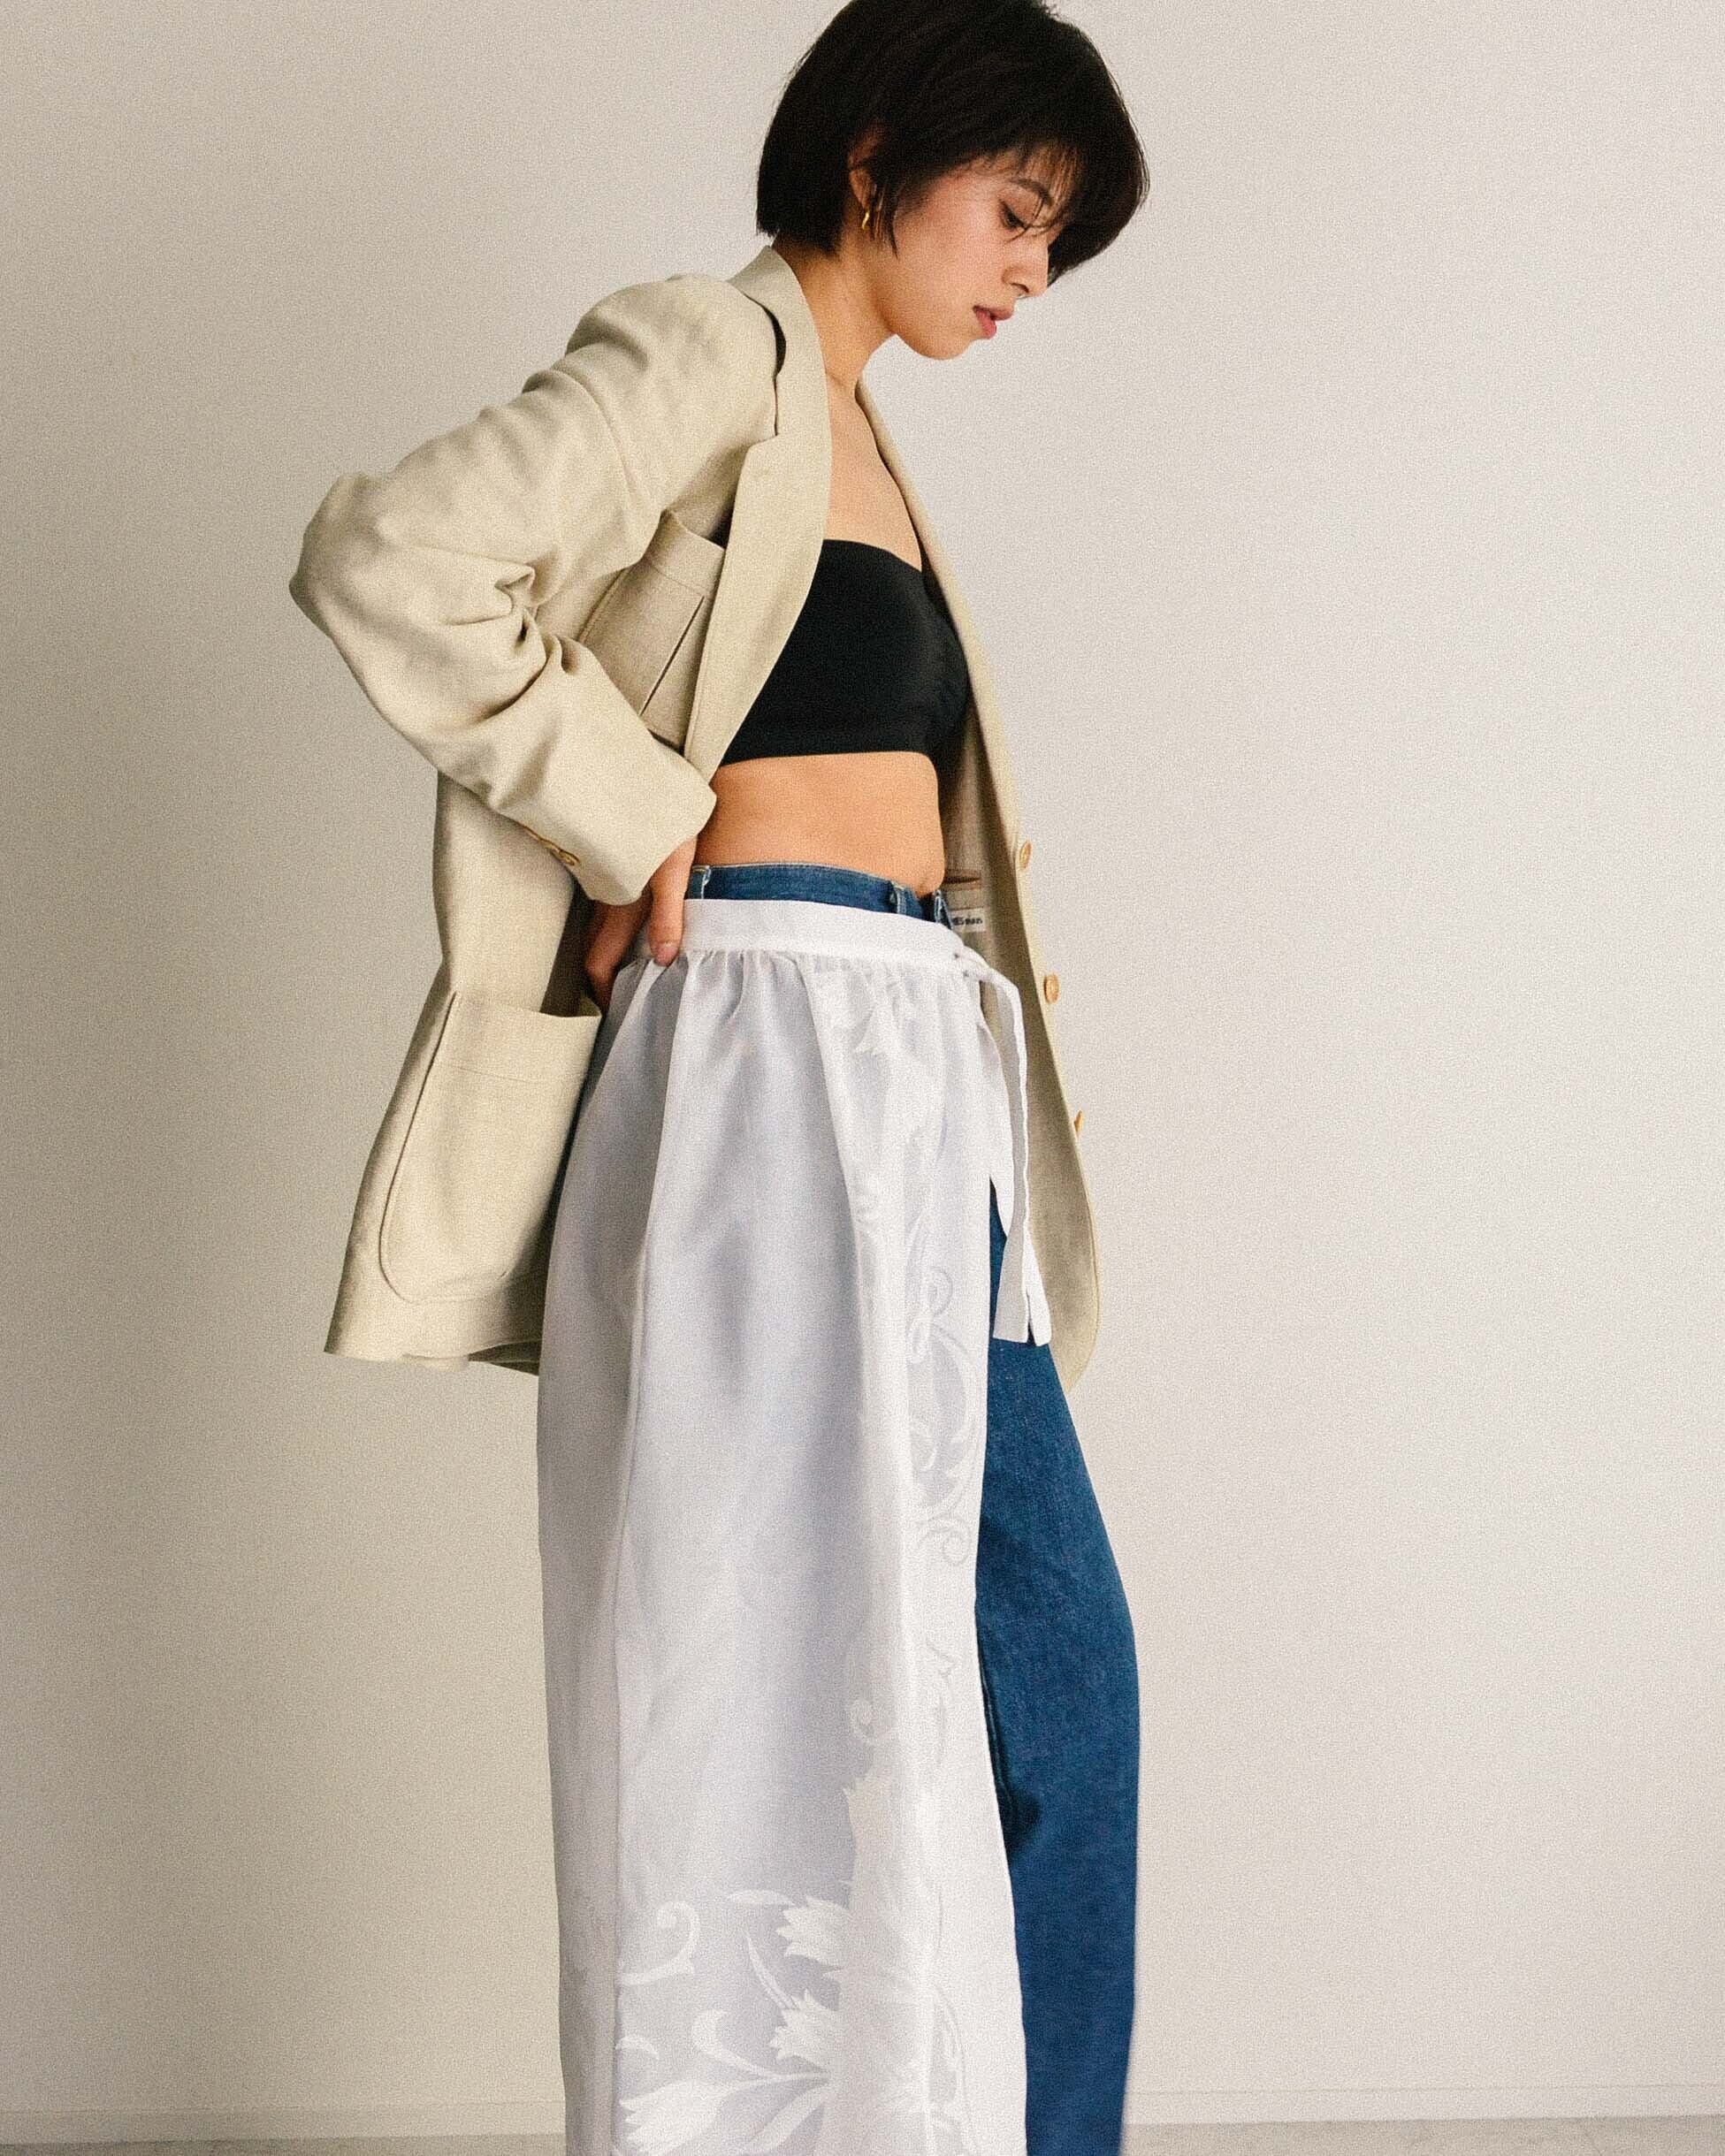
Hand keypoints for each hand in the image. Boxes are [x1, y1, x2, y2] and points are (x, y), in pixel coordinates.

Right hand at [581, 832, 701, 1013]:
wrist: (647, 783)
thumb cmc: (666, 827)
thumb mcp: (674, 872)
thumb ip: (668, 917)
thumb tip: (664, 961)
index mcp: (621, 908)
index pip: (600, 963)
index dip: (603, 993)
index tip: (614, 1012)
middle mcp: (605, 901)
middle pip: (591, 951)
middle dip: (598, 980)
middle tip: (614, 1002)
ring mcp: (604, 886)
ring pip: (593, 932)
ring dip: (602, 956)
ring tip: (619, 976)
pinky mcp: (610, 871)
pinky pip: (599, 912)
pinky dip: (605, 934)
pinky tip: (623, 934)